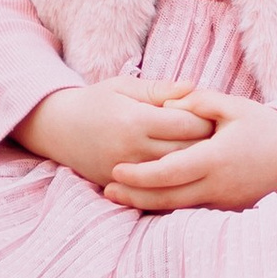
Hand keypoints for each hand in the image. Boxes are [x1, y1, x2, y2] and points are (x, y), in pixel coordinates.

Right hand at [16, 81, 208, 187]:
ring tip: (206, 154)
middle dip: (207, 144)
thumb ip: (160, 89)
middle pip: (186, 152)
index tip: (215, 115)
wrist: (57, 128)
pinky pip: (157, 190)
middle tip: (219, 137)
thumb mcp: (124, 86)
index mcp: (136, 120)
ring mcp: (127, 173)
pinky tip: (185, 174)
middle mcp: (132, 150)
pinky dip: (174, 183)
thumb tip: (194, 86)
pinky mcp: (121, 188)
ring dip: (193, 165)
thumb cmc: (95, 101)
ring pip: (175, 175)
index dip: (206, 119)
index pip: (187, 124)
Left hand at [104, 89, 276, 212]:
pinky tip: (150, 202)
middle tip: (107, 190)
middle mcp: (218, 187)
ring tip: (120, 198)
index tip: (116, 170)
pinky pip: (193, 211)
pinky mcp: (229, 209)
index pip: (169, 173)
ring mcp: (224, 202)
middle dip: (135, 196)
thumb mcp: (234, 106)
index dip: (140, 175)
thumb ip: (199, 103)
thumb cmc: (266, 126)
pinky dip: (170, 207)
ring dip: (148, 205)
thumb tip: (169, 106)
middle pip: (167, 198)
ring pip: (178, 209)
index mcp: (216, 159)